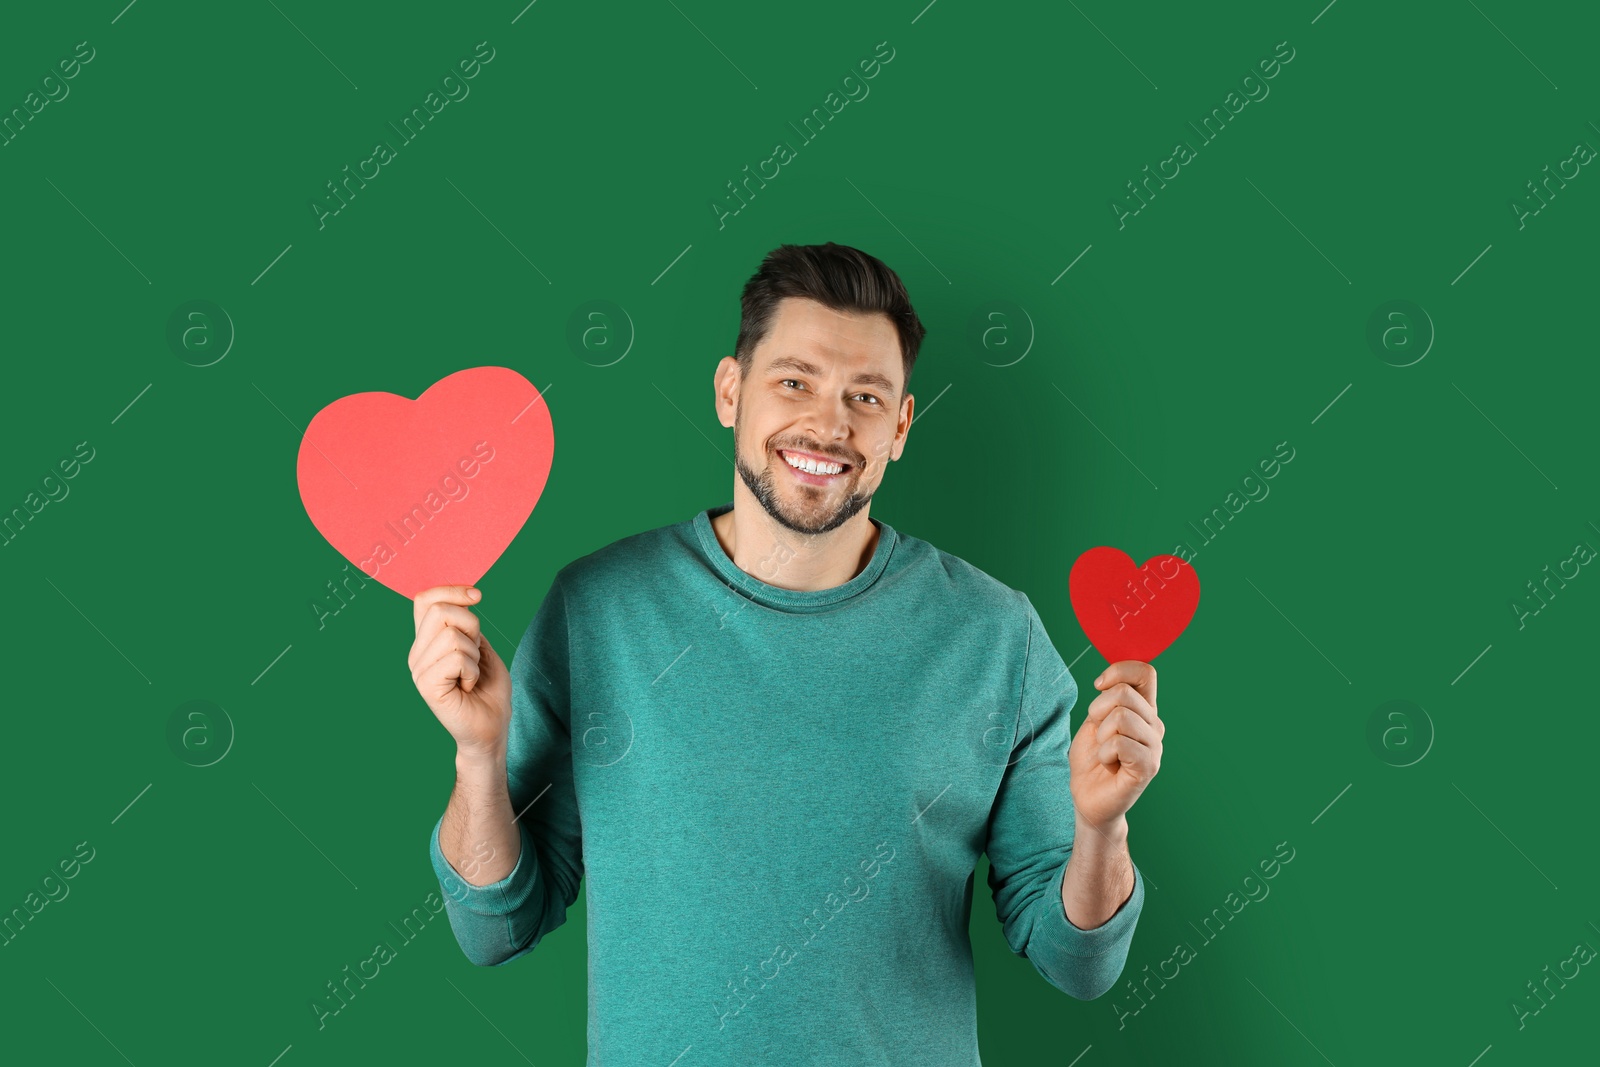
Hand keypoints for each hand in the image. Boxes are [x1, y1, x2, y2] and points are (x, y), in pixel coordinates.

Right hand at [408, 585, 510, 759]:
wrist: (491, 729)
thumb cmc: (489, 691)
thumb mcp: (482, 648)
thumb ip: (467, 624)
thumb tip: (464, 596)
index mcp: (427, 641)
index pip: (424, 599)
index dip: (451, 590)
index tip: (477, 596)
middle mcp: (418, 653)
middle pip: (440, 610)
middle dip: (472, 626)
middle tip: (476, 654)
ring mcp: (419, 670)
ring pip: (452, 635)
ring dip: (474, 654)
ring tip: (471, 675)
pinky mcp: (427, 686)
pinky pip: (456, 659)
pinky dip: (473, 671)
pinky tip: (468, 687)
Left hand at [1069, 660, 1163, 835]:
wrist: (1088, 797)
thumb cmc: (1091, 758)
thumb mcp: (1094, 720)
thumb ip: (1108, 699)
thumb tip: (1110, 681)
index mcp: (1144, 710)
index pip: (1145, 672)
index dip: (1119, 671)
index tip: (1099, 685)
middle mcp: (1154, 725)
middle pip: (1124, 693)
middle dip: (1098, 710)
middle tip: (1099, 736)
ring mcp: (1154, 747)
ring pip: (1121, 717)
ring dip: (1101, 735)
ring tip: (1106, 752)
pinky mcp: (1148, 767)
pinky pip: (1120, 743)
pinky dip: (1105, 753)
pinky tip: (1109, 765)